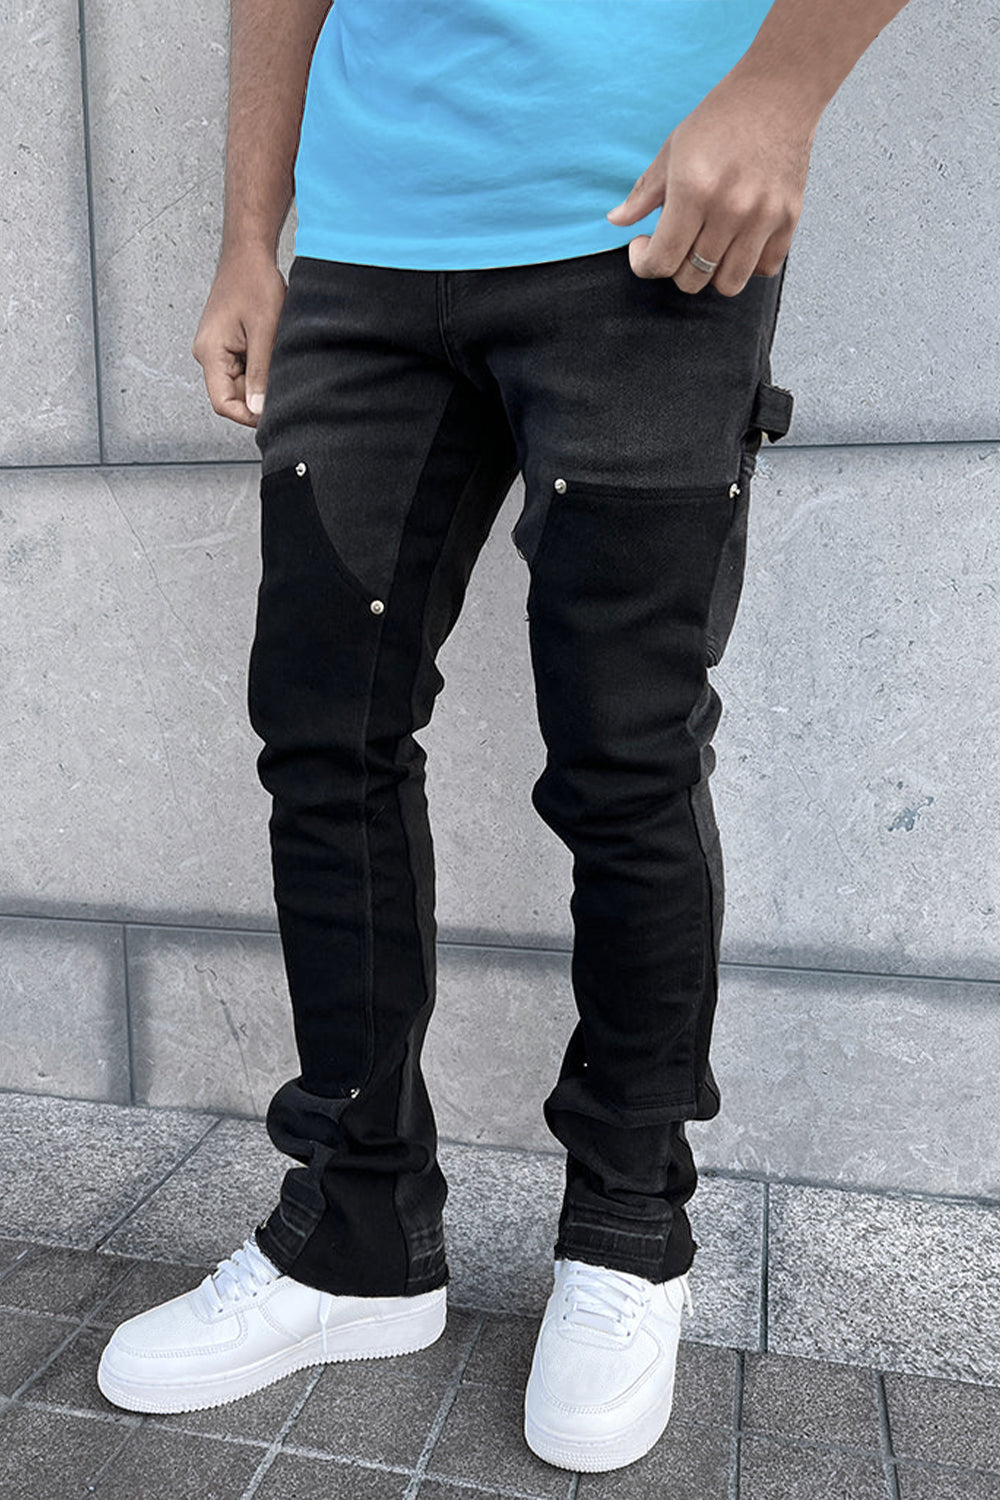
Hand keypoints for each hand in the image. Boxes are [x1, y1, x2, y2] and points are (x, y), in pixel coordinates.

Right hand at [192, 251, 287, 425]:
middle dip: (258, 394)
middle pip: (232, 395)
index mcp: (209, 353)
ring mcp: (216, 349)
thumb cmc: (254, 282)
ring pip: (241, 382)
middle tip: (283, 380)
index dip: (248, 415)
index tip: (273, 415)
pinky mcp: (227, 343)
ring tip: (276, 354)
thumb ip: (260, 373)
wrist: (248, 253)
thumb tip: (258, 409)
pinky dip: (260, 365)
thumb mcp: (264, 331)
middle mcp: (207, 354)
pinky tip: (271, 347)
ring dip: (261, 378)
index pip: (222, 403)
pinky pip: (244, 367)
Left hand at [606, 74, 817, 295]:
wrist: (777, 93)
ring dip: (710, 274)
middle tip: (675, 243)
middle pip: (692, 279)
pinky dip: (746, 265)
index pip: (661, 261)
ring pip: (728, 284)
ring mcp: (762, 217)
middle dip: (674, 268)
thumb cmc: (722, 119)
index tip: (643, 248)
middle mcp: (730, 208)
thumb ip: (643, 193)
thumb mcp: (672, 151)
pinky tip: (736, 242)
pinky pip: (763, 270)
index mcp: (694, 190)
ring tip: (705, 247)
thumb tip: (616, 221)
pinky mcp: (789, 219)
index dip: (643, 263)